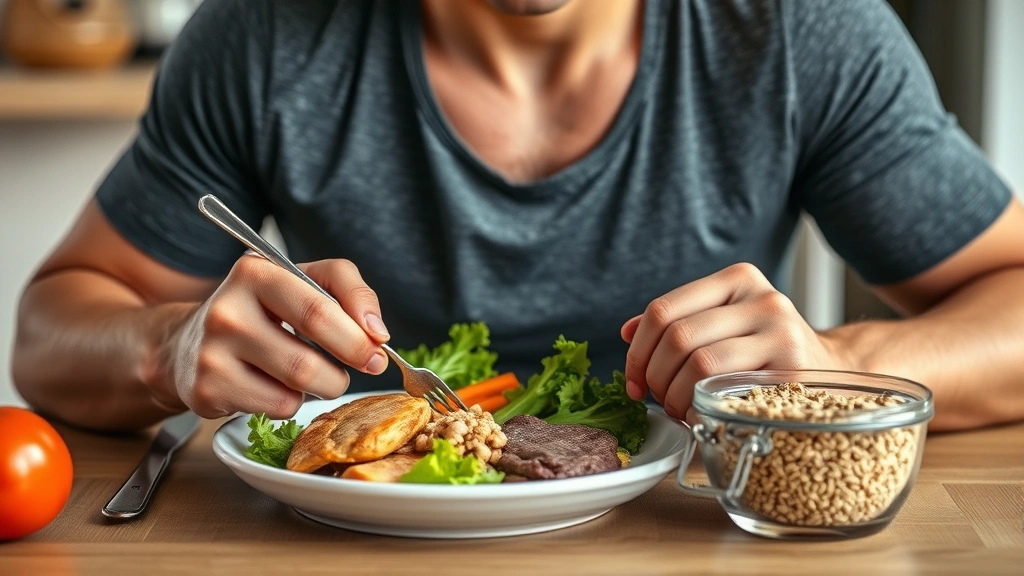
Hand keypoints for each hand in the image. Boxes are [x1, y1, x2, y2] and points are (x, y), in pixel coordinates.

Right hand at [165, 256, 389, 418]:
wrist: (192, 341)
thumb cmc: (263, 309)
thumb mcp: (304, 280)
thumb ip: (348, 291)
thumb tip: (377, 333)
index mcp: (255, 272)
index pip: (319, 308)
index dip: (359, 334)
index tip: (380, 345)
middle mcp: (227, 310)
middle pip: (308, 358)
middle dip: (350, 365)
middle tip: (368, 365)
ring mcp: (212, 353)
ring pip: (298, 387)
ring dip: (327, 385)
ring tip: (320, 372)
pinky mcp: (206, 390)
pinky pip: (277, 406)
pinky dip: (293, 401)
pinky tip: (278, 384)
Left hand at [621, 263, 848, 418]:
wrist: (832, 372)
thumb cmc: (766, 351)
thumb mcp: (724, 322)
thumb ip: (678, 322)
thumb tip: (627, 332)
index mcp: (738, 279)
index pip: (662, 310)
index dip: (637, 351)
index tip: (633, 380)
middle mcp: (762, 299)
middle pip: (678, 337)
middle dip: (655, 377)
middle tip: (657, 399)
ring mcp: (782, 333)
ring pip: (699, 364)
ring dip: (676, 397)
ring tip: (679, 408)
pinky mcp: (792, 371)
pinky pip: (727, 391)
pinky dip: (701, 409)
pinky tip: (701, 415)